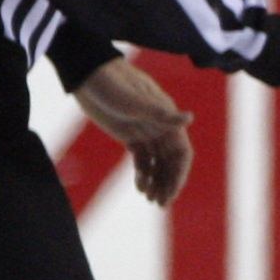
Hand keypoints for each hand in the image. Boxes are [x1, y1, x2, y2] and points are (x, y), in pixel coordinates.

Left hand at [70, 59, 192, 207]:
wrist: (89, 76)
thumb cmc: (114, 84)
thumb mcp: (135, 101)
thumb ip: (161, 113)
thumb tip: (190, 118)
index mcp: (168, 121)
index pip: (182, 154)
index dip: (179, 175)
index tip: (171, 192)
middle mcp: (161, 128)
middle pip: (171, 163)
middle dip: (168, 183)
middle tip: (159, 203)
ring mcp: (145, 133)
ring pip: (158, 164)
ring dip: (157, 181)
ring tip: (149, 199)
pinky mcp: (129, 136)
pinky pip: (141, 160)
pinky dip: (142, 174)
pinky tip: (139, 187)